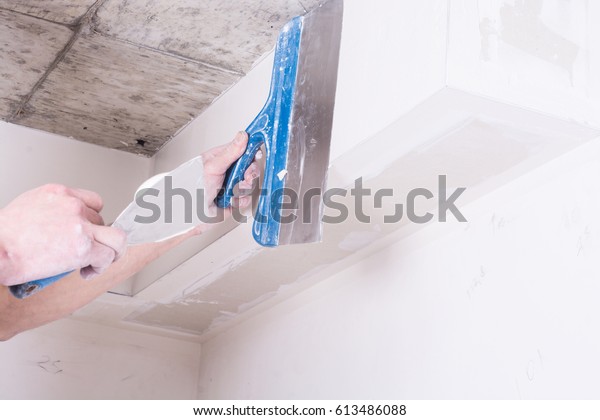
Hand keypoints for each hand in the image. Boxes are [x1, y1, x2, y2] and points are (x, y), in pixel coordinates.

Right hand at [0, 185, 126, 284]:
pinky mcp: (83, 247)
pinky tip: (87, 272)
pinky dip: (100, 267)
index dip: (93, 221)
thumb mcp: (28, 208)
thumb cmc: (3, 237)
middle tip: (87, 253)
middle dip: (97, 239)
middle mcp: (72, 205)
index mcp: (58, 193)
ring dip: (109, 252)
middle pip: (102, 222)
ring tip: (97, 262)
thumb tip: (62, 227)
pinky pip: (107, 256)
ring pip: (116, 238)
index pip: (94, 202)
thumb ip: (52, 211)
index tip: (87, 233)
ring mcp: (80, 225)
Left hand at [193, 131, 259, 232]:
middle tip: (245, 177)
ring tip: (233, 190)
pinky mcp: (234, 199)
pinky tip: (232, 200)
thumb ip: (231, 152)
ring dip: (243, 188)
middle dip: (250, 174)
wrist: (192, 211)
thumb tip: (242, 136)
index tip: (255, 155)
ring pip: (250, 184)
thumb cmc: (195, 186)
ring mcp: (232, 185)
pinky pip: (247, 198)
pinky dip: (241, 200)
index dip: (251, 152)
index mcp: (222, 158)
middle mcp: (229, 171)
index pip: (243, 150)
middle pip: (250, 168)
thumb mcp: (214, 165)